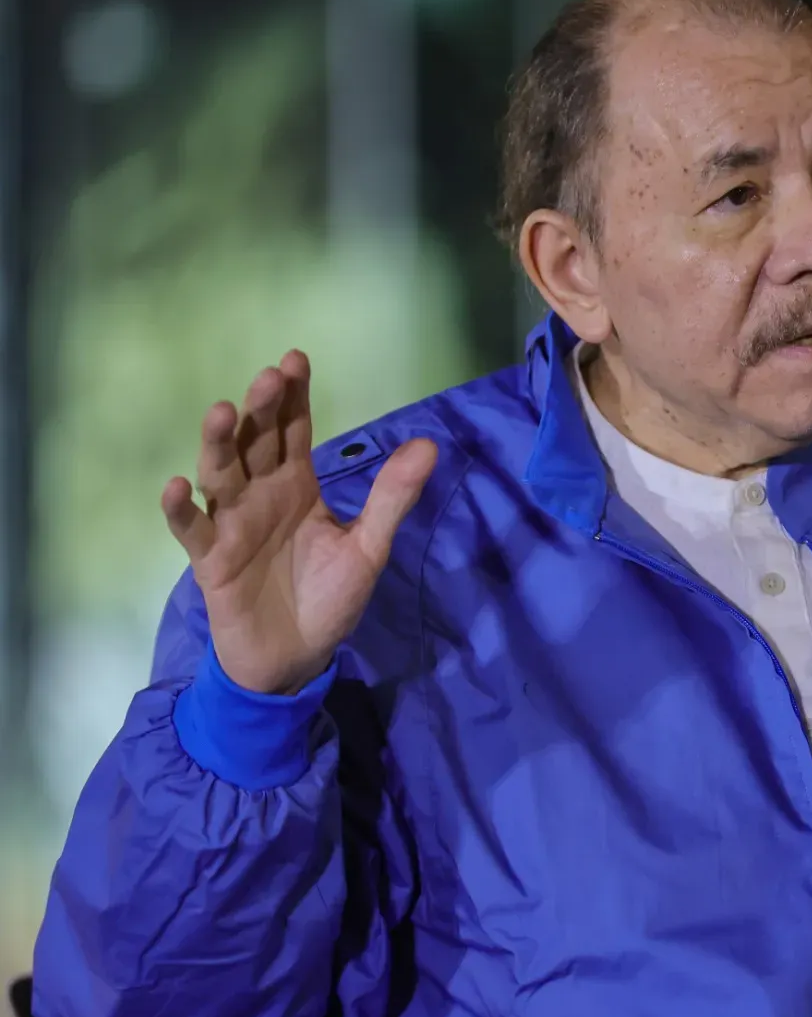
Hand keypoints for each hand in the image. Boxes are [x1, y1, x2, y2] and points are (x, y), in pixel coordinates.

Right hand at [160, 350, 436, 694]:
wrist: (297, 658)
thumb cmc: (329, 598)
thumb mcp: (369, 547)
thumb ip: (392, 497)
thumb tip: (428, 444)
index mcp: (297, 485)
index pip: (293, 430)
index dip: (294, 397)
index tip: (296, 359)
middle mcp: (259, 495)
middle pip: (256, 443)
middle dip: (261, 410)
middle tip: (270, 378)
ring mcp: (231, 524)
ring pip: (219, 475)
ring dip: (217, 444)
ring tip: (222, 411)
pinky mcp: (211, 561)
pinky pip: (192, 531)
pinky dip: (181, 510)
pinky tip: (178, 485)